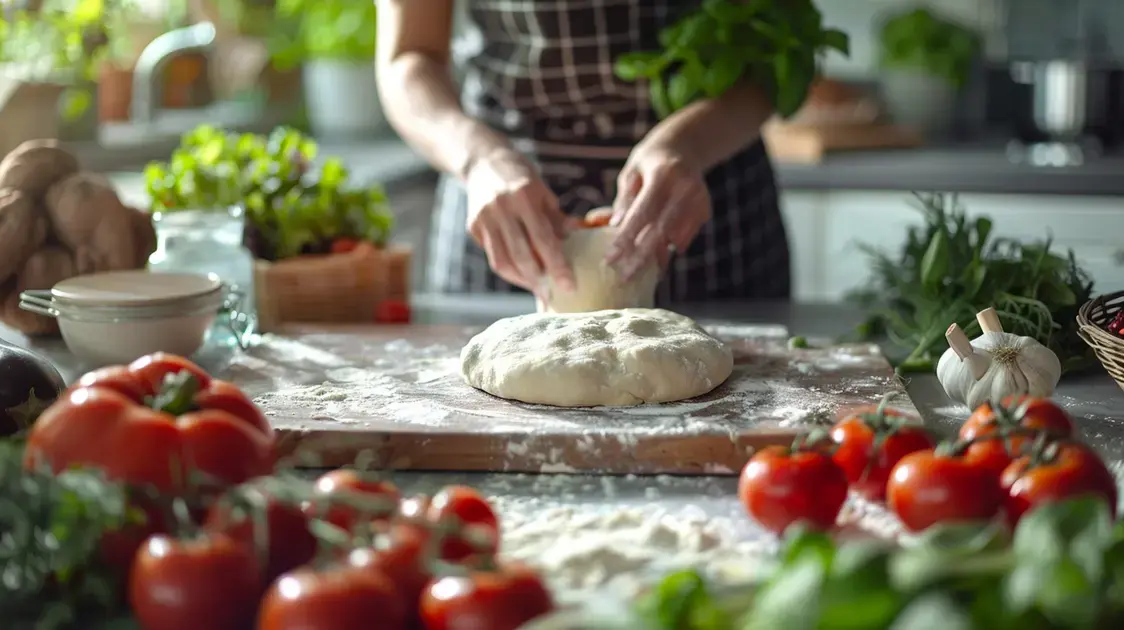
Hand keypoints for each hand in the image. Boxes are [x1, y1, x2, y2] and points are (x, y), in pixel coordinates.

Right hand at [464, 150, 574, 292]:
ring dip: (521, 280)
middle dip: (539, 280)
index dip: (556, 265)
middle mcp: (501, 208)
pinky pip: (493, 256)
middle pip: (521, 255)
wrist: (483, 161)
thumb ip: (557, 218)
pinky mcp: (473, 226)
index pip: (543, 239)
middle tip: (552, 294)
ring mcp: (484, 218)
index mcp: (524, 196)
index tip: (569, 285)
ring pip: (502, 262)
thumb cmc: (520, 176)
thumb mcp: (543, 191)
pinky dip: (509, 269)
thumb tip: (576, 240)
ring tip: (537, 288)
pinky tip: (522, 275)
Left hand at [605, 145, 710, 280]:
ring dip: (655, 257)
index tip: (610, 259)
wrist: (685, 148)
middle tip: (623, 277)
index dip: (626, 238)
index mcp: (663, 174)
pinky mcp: (705, 210)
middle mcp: (685, 188)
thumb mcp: (631, 175)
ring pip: (674, 239)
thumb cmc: (649, 164)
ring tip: (635, 270)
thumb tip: (613, 229)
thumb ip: (624, 201)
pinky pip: (683, 238)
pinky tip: (656, 253)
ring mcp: (699, 200)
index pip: (642, 213)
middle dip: (641, 257)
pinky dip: (668, 248)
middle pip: (661, 230)